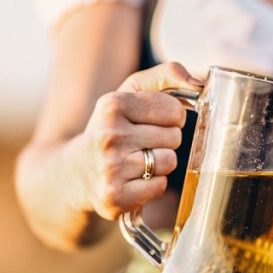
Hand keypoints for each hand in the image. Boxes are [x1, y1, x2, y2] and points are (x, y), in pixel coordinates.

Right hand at [77, 62, 202, 219]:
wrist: (74, 174)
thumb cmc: (113, 128)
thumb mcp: (131, 93)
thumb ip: (166, 75)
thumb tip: (199, 82)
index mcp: (112, 104)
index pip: (175, 110)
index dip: (170, 118)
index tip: (151, 122)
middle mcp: (108, 135)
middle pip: (174, 137)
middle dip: (164, 141)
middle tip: (139, 144)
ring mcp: (110, 168)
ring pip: (169, 162)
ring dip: (159, 163)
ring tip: (136, 162)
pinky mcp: (115, 197)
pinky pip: (160, 186)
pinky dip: (152, 185)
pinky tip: (132, 181)